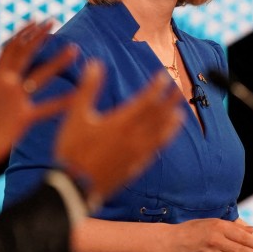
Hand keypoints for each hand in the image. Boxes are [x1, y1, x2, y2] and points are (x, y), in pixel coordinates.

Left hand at [0, 22, 77, 173]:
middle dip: (40, 38)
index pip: (12, 49)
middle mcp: (8, 84)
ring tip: (74, 50)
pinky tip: (78, 97)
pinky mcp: (23, 118)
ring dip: (57, 64)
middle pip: (28, 55)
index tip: (39, 21)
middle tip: (55, 21)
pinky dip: (62, 102)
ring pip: (41, 77)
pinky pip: (47, 108)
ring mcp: (17, 100)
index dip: (25, 34)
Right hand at [55, 62, 181, 205]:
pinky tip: (163, 142)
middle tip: (179, 91)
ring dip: (171, 123)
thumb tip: (95, 64)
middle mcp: (133, 138)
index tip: (163, 76)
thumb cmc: (72, 150)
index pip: (145, 101)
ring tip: (180, 115)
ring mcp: (136, 155)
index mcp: (121, 123)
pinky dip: (161, 143)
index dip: (156, 88)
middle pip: (158, 117)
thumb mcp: (76, 116)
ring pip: (159, 136)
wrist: (74, 187)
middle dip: (169, 102)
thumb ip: (88, 88)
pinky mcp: (133, 168)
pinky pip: (153, 153)